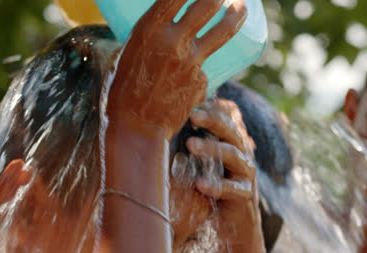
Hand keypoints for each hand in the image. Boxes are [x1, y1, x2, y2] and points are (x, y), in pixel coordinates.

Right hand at [108, 0, 247, 137]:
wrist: (136, 128)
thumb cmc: (123, 88)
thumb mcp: (129, 52)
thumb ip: (153, 38)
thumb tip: (169, 27)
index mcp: (148, 31)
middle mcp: (173, 43)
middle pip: (206, 5)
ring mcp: (191, 63)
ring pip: (221, 33)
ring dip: (235, 15)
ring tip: (242, 6)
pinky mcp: (201, 82)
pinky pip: (203, 68)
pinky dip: (196, 70)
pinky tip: (181, 84)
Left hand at [185, 99, 260, 238]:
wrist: (233, 227)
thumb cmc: (210, 192)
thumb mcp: (199, 167)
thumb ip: (189, 150)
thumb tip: (157, 131)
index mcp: (229, 144)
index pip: (224, 120)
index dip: (210, 110)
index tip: (189, 103)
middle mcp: (240, 155)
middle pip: (230, 132)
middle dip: (212, 122)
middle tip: (192, 117)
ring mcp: (244, 174)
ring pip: (233, 155)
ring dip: (211, 149)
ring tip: (191, 146)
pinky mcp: (245, 195)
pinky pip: (233, 188)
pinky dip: (217, 186)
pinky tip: (200, 184)